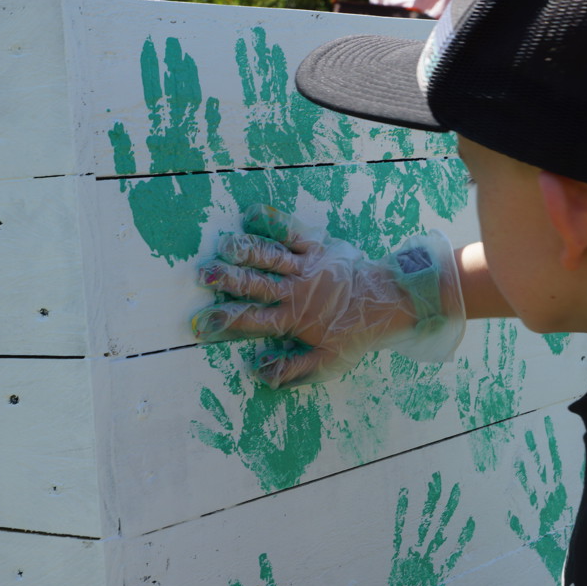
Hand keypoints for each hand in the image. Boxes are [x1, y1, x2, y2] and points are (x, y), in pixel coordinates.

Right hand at [192, 205, 464, 387]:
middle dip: (228, 279)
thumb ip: (292, 368)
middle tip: (203, 274)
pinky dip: (273, 222)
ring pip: (270, 257)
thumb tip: (257, 372)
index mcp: (294, 319)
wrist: (386, 302)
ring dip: (245, 250)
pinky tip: (251, 213)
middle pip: (255, 284)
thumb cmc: (354, 333)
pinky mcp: (317, 246)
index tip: (200, 323)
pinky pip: (292, 232)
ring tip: (221, 245)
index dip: (226, 322)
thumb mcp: (326, 360)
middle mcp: (296, 291)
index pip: (253, 320)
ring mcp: (306, 266)